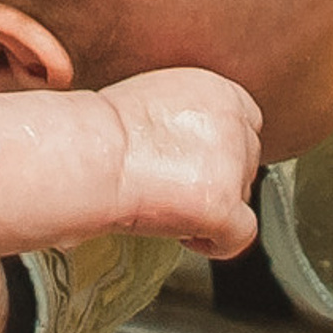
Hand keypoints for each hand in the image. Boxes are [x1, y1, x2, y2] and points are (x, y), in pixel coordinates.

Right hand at [104, 70, 264, 258]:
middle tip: (171, 188)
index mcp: (218, 90)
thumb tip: (193, 147)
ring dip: (209, 207)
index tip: (189, 163)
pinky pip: (239, 236)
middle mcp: (233, 121)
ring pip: (241, 196)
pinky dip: (213, 243)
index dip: (219, 150)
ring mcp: (231, 163)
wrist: (86, 154)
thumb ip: (187, 119)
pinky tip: (184, 235)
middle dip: (215, 179)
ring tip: (165, 205)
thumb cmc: (99, 133)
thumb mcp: (154, 100)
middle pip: (246, 162)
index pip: (245, 124)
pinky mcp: (222, 203)